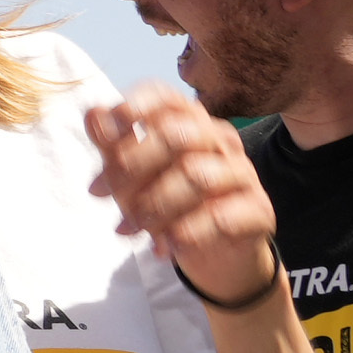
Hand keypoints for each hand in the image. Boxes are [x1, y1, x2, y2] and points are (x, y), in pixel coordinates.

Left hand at [83, 86, 278, 309]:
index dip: (135, 107)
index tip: (108, 132)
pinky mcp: (258, 209)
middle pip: (176, 134)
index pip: (165, 97)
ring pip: (196, 175)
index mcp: (187, 121)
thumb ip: (112, 146)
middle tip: (103, 194)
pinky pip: (222, 215)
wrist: (214, 254)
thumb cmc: (166, 204)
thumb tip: (93, 113)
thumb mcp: (130, 177)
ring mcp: (242, 172)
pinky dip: (188, 232)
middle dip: (132, 165)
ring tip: (130, 228)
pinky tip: (166, 246)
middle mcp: (218, 139)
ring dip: (155, 204)